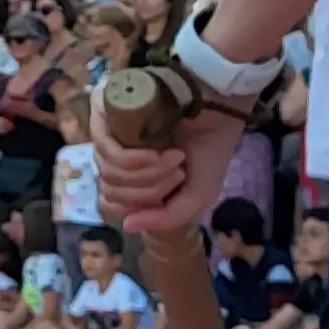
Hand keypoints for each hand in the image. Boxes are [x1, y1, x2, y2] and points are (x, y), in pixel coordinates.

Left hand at [90, 95, 240, 240]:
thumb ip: (164, 217)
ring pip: (110, 173)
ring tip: (176, 158)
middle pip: (110, 191)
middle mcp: (114, 149)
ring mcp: (108, 128)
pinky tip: (161, 153)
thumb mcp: (195, 195)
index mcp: (128, 169)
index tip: (167, 194)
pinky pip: (108, 150)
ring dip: (150, 175)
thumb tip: (127, 225)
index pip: (109, 202)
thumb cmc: (211, 145)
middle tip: (178, 170)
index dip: (136, 207)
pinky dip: (138, 161)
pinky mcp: (106, 108)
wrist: (222, 103)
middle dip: (150, 191)